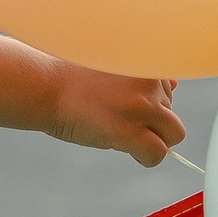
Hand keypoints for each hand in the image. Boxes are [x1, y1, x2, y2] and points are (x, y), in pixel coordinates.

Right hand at [47, 64, 182, 167]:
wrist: (43, 85)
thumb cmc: (73, 75)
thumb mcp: (114, 64)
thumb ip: (143, 75)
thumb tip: (174, 85)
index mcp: (146, 59)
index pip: (171, 89)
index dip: (151, 103)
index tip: (125, 104)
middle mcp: (149, 80)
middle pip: (172, 113)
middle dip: (151, 122)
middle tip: (117, 118)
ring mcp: (141, 104)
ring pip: (173, 134)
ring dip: (152, 139)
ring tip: (121, 133)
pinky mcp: (128, 129)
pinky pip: (157, 153)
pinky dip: (146, 157)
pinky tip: (126, 148)